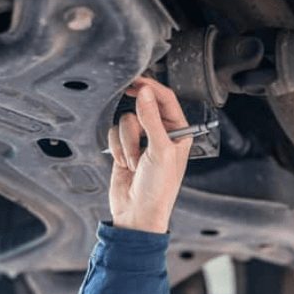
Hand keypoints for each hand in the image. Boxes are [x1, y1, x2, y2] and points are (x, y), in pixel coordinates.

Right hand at [107, 77, 192, 233]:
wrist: (138, 214)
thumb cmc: (158, 189)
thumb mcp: (160, 151)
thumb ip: (152, 119)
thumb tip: (145, 92)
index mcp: (179, 133)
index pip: (166, 100)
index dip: (152, 88)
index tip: (137, 80)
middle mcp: (162, 134)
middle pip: (144, 106)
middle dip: (137, 115)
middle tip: (127, 94)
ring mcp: (142, 141)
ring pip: (126, 121)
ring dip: (127, 141)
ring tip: (134, 162)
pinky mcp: (124, 148)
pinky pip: (114, 134)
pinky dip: (117, 148)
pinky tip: (124, 164)